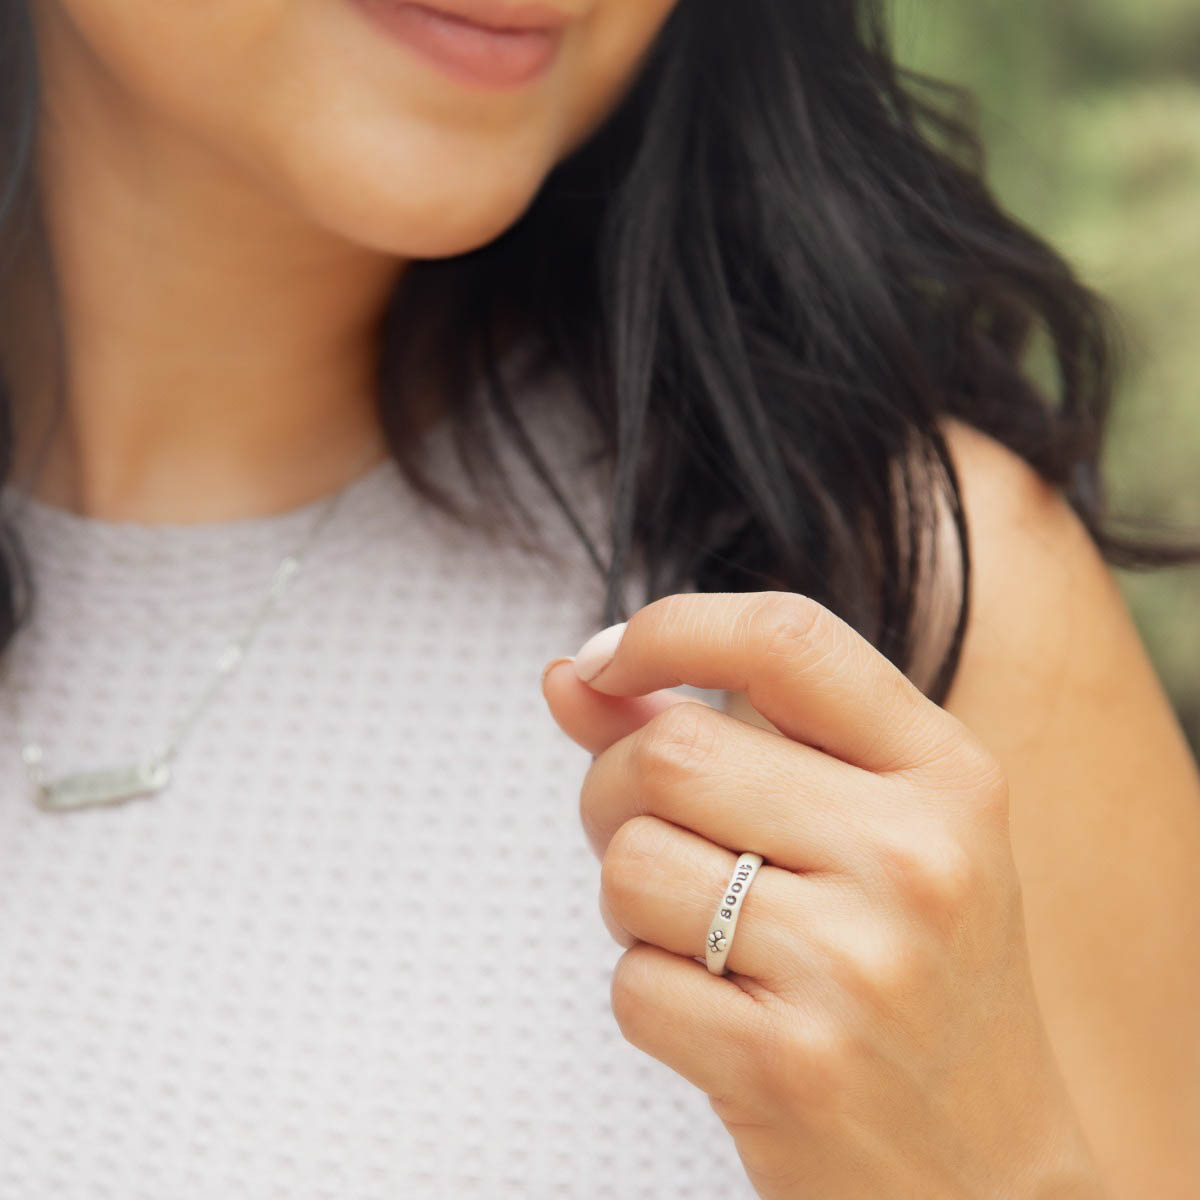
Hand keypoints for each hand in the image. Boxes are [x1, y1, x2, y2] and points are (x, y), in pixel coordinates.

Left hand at [540, 591, 1108, 1198]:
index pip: (783, 638)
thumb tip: (569, 674)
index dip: (669, 627)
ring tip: (703, 935)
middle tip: (656, 839)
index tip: (603, 662)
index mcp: (943, 772)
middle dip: (615, 788)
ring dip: (628, 899)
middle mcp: (914, 855)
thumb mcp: (858, 830)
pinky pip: (632, 984)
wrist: (985, 1170)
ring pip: (631, 864)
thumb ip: (716, 735)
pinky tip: (723, 1017)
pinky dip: (647, 995)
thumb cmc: (905, 971)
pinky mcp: (794, 1066)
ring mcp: (860, 965)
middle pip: (670, 751)